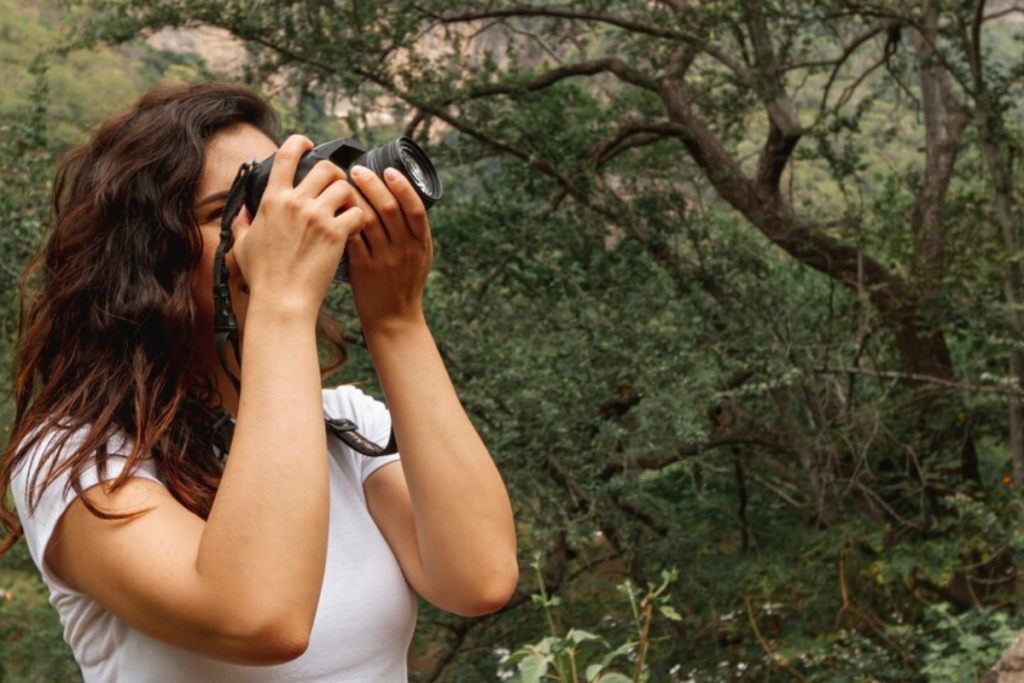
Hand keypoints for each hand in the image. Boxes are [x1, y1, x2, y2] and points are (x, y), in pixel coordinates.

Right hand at [232, 135, 365, 319]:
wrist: (282, 300)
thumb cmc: (263, 277)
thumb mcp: (243, 246)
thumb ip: (242, 224)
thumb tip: (242, 213)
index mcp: (272, 200)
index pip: (286, 155)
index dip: (300, 142)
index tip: (308, 144)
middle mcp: (295, 202)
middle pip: (325, 167)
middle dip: (335, 173)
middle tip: (337, 186)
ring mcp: (317, 216)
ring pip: (345, 187)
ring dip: (349, 195)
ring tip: (347, 208)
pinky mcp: (336, 233)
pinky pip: (358, 212)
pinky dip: (360, 218)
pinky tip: (355, 228)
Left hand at [346, 165, 433, 334]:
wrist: (394, 319)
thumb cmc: (403, 283)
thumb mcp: (418, 256)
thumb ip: (410, 231)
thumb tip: (398, 196)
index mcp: (421, 243)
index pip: (414, 208)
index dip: (402, 186)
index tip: (387, 170)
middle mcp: (405, 249)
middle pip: (389, 209)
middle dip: (371, 185)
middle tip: (356, 170)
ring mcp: (385, 260)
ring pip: (367, 221)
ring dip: (352, 199)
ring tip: (340, 185)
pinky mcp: (365, 270)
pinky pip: (352, 239)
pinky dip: (342, 222)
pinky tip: (333, 210)